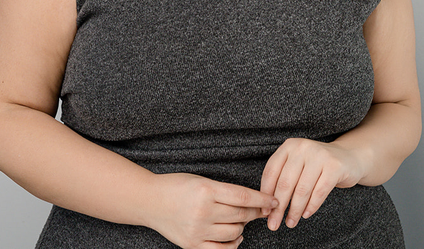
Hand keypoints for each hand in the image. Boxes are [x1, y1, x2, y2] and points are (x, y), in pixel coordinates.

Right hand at [148, 173, 278, 248]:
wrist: (150, 201)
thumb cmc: (177, 186)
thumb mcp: (202, 180)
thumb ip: (225, 192)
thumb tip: (253, 203)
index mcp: (206, 190)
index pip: (243, 197)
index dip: (262, 200)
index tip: (273, 201)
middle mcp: (203, 211)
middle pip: (241, 215)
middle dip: (257, 213)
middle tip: (263, 210)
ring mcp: (197, 230)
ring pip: (234, 232)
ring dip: (242, 227)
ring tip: (240, 220)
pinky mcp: (192, 245)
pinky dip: (233, 244)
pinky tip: (234, 236)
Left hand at [259, 138, 367, 230]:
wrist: (348, 158)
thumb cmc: (317, 166)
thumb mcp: (297, 165)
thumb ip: (283, 179)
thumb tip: (268, 208)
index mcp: (289, 146)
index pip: (271, 171)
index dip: (266, 194)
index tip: (265, 211)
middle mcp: (303, 147)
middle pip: (285, 182)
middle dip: (279, 207)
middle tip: (274, 223)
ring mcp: (320, 155)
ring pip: (302, 189)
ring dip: (295, 210)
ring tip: (291, 222)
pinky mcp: (334, 167)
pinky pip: (319, 192)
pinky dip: (311, 206)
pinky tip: (306, 215)